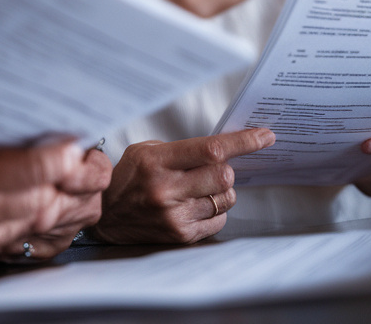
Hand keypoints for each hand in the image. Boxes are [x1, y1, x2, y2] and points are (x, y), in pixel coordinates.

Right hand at [0, 140, 110, 278]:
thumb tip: (18, 109)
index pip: (32, 167)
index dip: (66, 155)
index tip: (79, 140)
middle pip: (48, 198)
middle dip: (81, 179)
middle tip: (94, 159)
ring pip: (43, 225)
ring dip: (72, 205)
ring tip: (86, 183)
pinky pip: (23, 245)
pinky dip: (48, 227)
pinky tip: (60, 212)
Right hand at [91, 128, 274, 244]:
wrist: (106, 216)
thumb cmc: (128, 178)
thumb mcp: (146, 151)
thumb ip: (183, 150)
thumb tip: (226, 148)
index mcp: (157, 161)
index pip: (211, 149)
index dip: (243, 142)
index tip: (264, 136)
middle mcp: (166, 189)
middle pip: (224, 175)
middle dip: (226, 169)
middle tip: (213, 168)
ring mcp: (174, 214)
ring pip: (226, 197)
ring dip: (221, 190)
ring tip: (200, 188)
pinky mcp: (181, 234)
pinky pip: (219, 219)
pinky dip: (215, 210)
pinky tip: (197, 204)